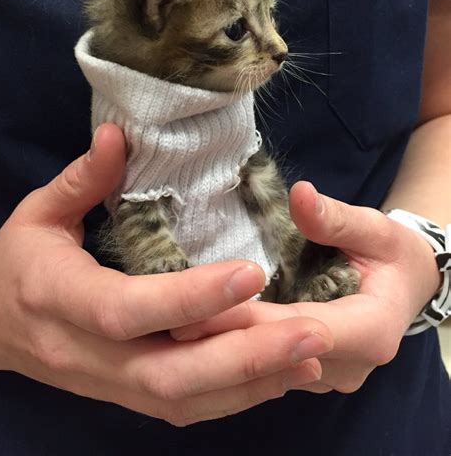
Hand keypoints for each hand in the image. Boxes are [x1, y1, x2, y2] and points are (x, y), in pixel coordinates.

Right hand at [0, 129, 333, 425]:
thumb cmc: (19, 258)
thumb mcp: (40, 210)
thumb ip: (83, 177)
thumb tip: (117, 133)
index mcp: (57, 297)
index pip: (126, 309)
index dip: (188, 298)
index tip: (251, 272)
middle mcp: (83, 353)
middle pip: (167, 373)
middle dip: (244, 356)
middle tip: (313, 329)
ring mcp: (105, 384)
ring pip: (182, 399)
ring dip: (251, 381)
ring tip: (311, 352)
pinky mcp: (123, 394)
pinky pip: (182, 406)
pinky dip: (235, 395)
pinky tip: (280, 374)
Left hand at [172, 181, 441, 393]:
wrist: (405, 285)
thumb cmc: (391, 254)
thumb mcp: (375, 229)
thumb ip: (336, 218)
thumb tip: (300, 195)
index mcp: (369, 332)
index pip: (298, 329)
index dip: (248, 319)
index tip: (198, 306)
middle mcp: (345, 365)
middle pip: (275, 356)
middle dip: (220, 339)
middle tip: (164, 321)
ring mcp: (324, 374)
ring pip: (266, 369)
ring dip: (220, 348)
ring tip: (167, 328)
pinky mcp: (306, 371)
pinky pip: (266, 368)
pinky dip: (233, 350)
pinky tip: (194, 333)